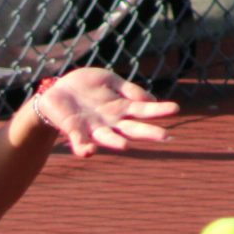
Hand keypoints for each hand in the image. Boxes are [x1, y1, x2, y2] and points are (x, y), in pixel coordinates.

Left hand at [36, 67, 179, 156]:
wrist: (58, 91)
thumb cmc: (86, 86)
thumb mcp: (110, 80)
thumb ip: (129, 90)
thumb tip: (152, 101)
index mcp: (121, 108)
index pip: (144, 110)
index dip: (159, 110)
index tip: (175, 108)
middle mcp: (111, 122)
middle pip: (132, 129)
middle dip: (147, 133)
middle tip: (165, 136)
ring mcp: (93, 128)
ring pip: (108, 138)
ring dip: (116, 143)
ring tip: (125, 146)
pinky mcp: (74, 130)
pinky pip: (80, 141)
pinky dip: (84, 148)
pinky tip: (89, 152)